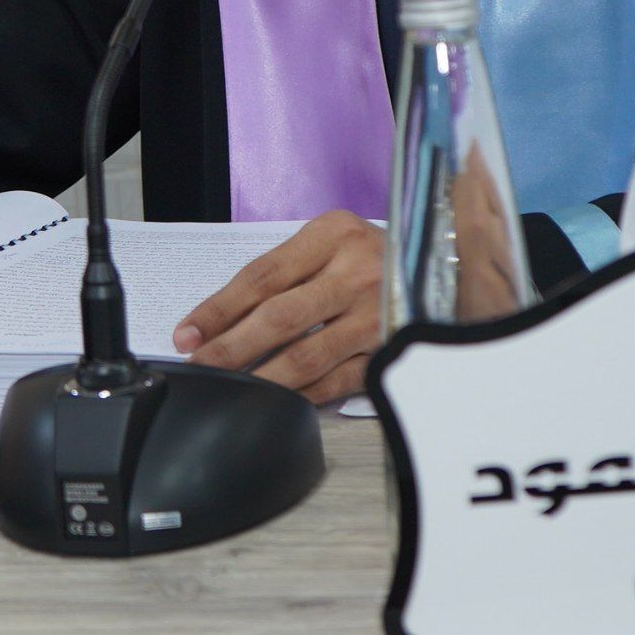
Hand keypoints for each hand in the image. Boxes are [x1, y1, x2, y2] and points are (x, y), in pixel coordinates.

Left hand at [171, 210, 381, 403]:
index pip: (263, 275)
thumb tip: (226, 317)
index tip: (187, 333)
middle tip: (198, 366)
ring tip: (230, 388)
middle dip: (230, 347)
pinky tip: (275, 399)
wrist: (447, 272)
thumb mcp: (334, 243)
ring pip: (305, 355)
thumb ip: (288, 270)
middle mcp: (358, 271)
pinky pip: (336, 380)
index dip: (219, 308)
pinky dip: (301, 393)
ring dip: (260, 377)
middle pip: (279, 317)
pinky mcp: (391, 351)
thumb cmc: (374, 257)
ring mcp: (377, 315)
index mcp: (334, 235)